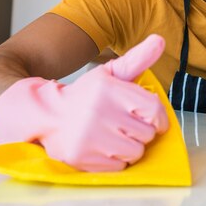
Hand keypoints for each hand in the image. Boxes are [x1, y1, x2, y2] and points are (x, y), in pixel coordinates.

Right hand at [0, 34, 168, 171]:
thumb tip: (159, 39)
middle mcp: (98, 111)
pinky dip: (115, 160)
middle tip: (126, 126)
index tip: (152, 119)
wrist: (45, 114)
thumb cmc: (87, 94)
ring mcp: (88, 136)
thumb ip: (137, 59)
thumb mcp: (110, 73)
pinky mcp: (80, 157)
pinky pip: (118, 166)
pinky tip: (103, 147)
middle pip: (147, 133)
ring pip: (135, 152)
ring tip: (115, 137)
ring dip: (130, 147)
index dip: (159, 118)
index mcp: (109, 88)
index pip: (154, 110)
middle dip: (141, 131)